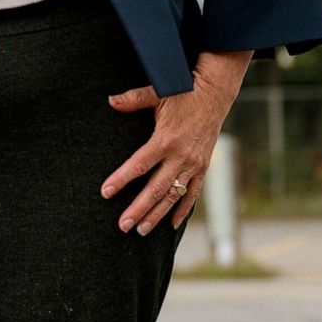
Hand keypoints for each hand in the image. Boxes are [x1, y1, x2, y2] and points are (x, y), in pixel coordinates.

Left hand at [99, 50, 252, 234]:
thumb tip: (110, 101)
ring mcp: (193, 164)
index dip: (121, 179)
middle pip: (156, 188)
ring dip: (157, 214)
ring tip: (141, 230)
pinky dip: (183, 209)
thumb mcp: (157, 93)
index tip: (106, 192)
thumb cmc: (183, 91)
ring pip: (173, 196)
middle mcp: (180, 156)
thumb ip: (133, 99)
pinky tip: (172, 224)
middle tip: (123, 225)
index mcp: (165, 139)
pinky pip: (193, 193)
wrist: (215, 94)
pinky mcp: (203, 167)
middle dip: (138, 209)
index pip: (139, 165)